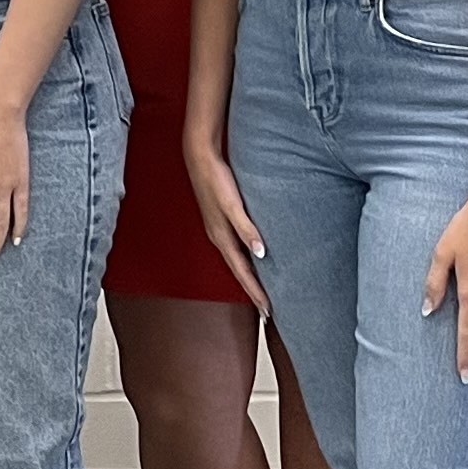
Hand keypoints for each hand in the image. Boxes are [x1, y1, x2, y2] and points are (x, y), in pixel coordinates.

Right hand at [185, 126, 271, 310]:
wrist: (199, 157)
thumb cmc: (216, 179)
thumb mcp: (232, 204)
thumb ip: (246, 229)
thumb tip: (261, 254)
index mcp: (221, 238)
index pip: (242, 273)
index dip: (255, 292)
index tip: (268, 311)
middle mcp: (219, 238)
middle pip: (239, 272)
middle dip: (253, 291)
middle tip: (268, 311)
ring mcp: (219, 230)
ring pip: (238, 261)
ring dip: (250, 277)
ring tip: (264, 292)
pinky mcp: (221, 221)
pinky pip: (236, 249)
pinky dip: (247, 261)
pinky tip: (255, 260)